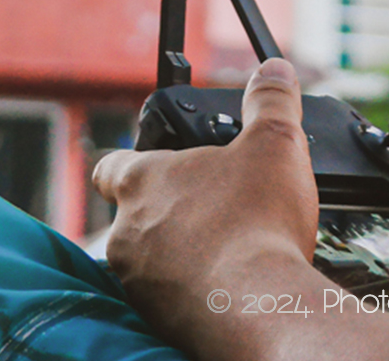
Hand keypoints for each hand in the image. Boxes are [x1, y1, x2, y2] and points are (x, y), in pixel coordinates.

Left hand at [92, 60, 319, 344]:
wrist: (257, 306)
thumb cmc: (256, 223)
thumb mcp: (275, 144)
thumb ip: (270, 101)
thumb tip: (273, 70)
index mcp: (142, 181)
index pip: (113, 165)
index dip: (135, 161)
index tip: (158, 163)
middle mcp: (126, 231)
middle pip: (134, 214)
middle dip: (169, 210)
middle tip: (212, 208)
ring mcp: (136, 280)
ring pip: (148, 257)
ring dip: (178, 251)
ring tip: (226, 247)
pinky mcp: (154, 318)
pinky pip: (164, 295)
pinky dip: (188, 287)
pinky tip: (226, 281)